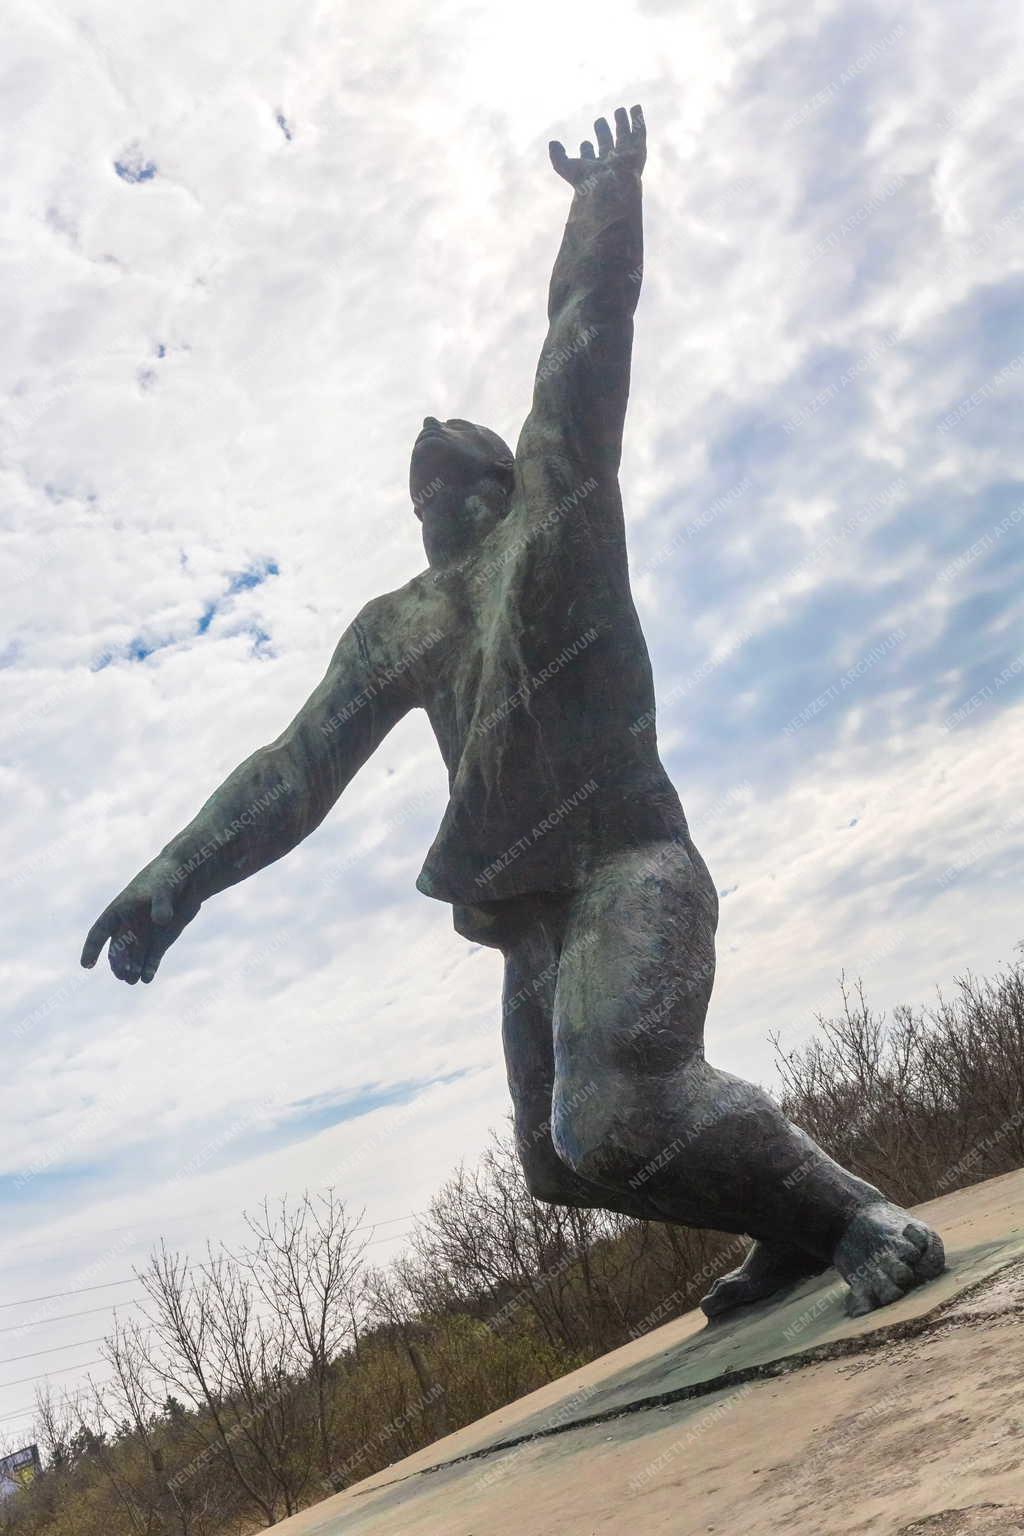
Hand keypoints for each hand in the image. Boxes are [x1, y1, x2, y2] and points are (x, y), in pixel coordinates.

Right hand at [81, 855, 200, 984]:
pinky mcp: (161, 940)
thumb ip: (161, 903)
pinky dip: (149, 968)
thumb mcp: (164, 886)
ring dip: (132, 969)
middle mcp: (129, 925)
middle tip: (123, 975)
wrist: (189, 875)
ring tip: (132, 979)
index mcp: (120, 910)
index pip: (99, 932)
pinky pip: (152, 958)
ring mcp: (145, 934)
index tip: (86, 965)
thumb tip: (161, 920)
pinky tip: (147, 978)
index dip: (92, 949)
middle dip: (118, 963)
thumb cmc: (169, 875)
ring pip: (134, 957)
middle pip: (118, 950)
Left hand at [549, 104, 645, 188]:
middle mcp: (610, 164)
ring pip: (624, 139)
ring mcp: (625, 159)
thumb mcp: (565, 167)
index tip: (584, 143)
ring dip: (622, 125)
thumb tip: (552, 143)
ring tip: (620, 111)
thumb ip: (557, 156)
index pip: (591, 159)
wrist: (608, 189)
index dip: (587, 151)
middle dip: (604, 134)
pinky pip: (640, 134)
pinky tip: (636, 108)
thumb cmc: (586, 182)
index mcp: (595, 171)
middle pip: (607, 146)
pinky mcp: (637, 153)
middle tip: (599, 121)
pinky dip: (638, 121)